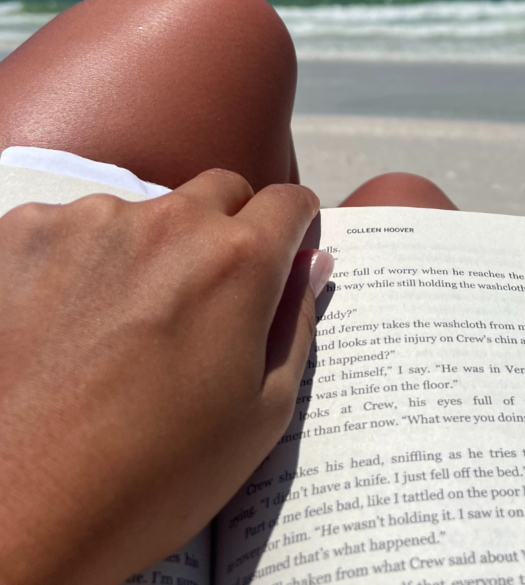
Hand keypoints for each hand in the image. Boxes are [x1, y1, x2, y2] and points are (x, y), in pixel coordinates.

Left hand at [0, 170, 332, 584]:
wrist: (14, 514)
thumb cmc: (147, 479)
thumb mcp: (259, 418)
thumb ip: (295, 324)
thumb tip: (311, 264)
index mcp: (238, 261)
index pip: (290, 201)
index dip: (295, 228)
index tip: (283, 252)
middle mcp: (169, 222)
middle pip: (220, 193)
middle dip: (227, 230)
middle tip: (203, 299)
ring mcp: (90, 221)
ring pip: (143, 214)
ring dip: (147, 252)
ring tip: (120, 327)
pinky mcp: (24, 233)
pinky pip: (71, 229)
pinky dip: (78, 263)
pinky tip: (65, 325)